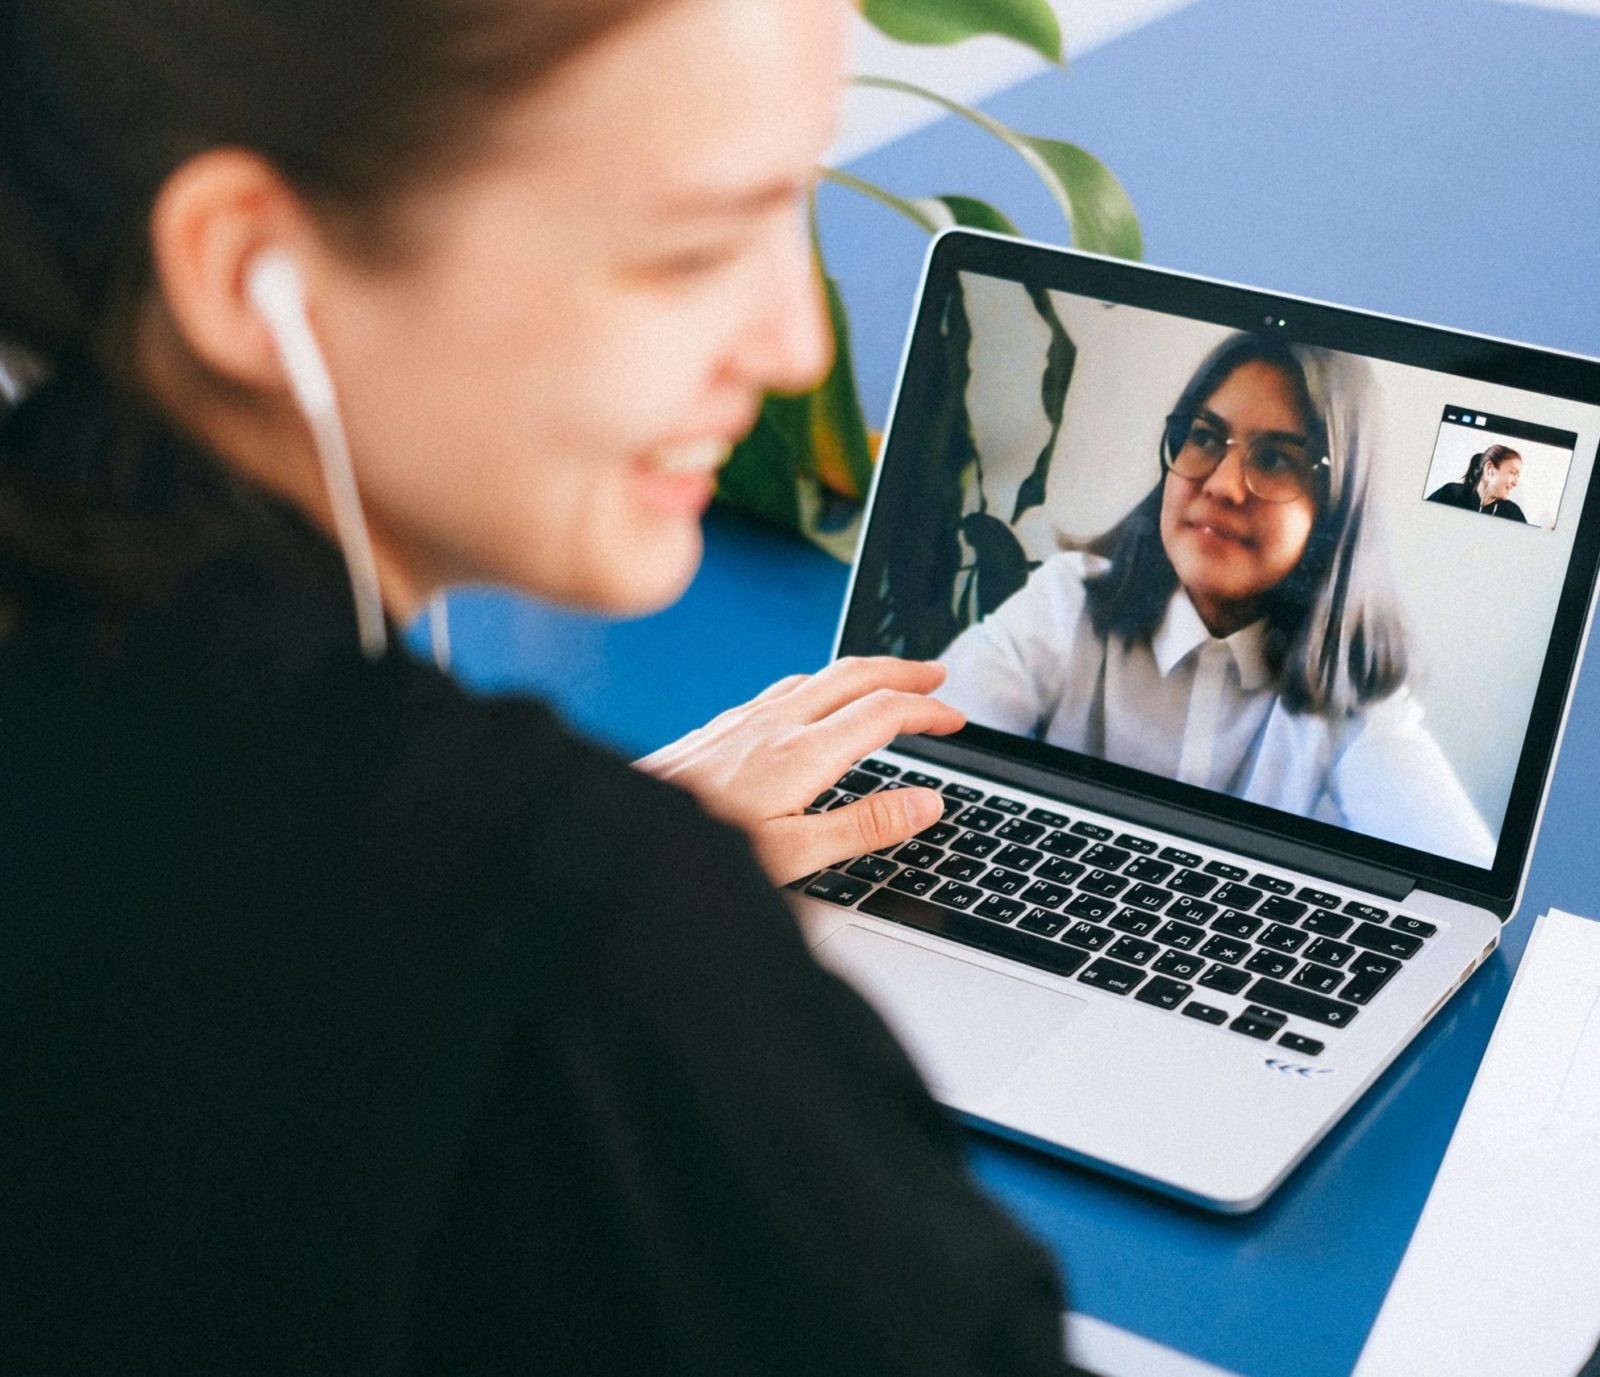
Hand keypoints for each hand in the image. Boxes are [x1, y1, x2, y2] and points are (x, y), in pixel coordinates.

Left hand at [635, 657, 965, 885]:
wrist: (628, 825)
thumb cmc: (705, 847)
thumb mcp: (794, 854)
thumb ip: (865, 826)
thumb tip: (927, 802)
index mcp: (803, 753)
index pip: (883, 714)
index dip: (928, 711)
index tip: (957, 719)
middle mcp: (776, 723)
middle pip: (856, 675)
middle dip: (904, 672)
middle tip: (939, 677)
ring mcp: (747, 718)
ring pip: (821, 675)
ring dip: (866, 673)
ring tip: (891, 682)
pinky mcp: (725, 724)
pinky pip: (788, 685)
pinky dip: (825, 682)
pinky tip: (816, 697)